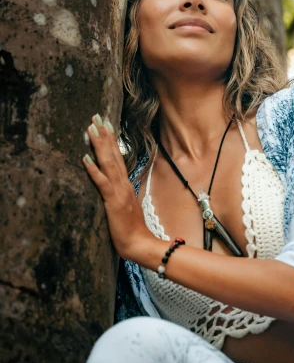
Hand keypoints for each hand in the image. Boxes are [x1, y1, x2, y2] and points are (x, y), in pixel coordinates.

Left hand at [82, 114, 152, 259]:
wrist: (140, 245)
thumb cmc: (132, 231)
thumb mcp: (127, 209)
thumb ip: (122, 197)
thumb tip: (116, 189)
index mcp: (126, 186)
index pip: (117, 159)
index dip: (111, 142)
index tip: (106, 126)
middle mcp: (123, 185)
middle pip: (113, 156)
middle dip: (105, 136)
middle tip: (97, 117)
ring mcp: (119, 192)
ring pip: (108, 163)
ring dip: (99, 145)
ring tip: (92, 128)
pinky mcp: (113, 202)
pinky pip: (102, 183)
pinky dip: (93, 170)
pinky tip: (85, 158)